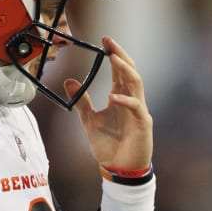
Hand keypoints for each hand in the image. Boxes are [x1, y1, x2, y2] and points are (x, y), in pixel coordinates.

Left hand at [71, 36, 151, 170]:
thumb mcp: (89, 121)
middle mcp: (132, 100)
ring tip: (114, 59)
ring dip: (125, 70)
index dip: (114, 55)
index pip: (120, 71)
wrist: (119, 169)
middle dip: (121, 55)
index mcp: (120, 98)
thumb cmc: (109, 146)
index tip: (104, 41)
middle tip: (109, 42)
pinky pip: (136, 107)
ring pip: (137, 84)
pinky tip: (113, 97)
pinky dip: (125, 100)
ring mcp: (139, 111)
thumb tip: (69, 81)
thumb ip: (81, 101)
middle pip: (131, 71)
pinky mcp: (143, 124)